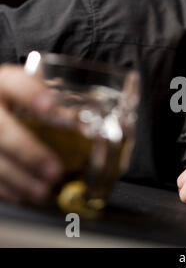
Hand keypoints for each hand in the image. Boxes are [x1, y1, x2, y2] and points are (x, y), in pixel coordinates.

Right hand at [0, 64, 62, 204]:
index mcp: (3, 85)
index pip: (15, 83)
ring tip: (44, 190)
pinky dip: (7, 189)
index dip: (31, 95)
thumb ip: (53, 102)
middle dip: (30, 153)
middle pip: (2, 130)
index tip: (50, 108)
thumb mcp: (30, 92)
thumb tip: (84, 121)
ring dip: (20, 178)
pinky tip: (25, 196)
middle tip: (54, 170)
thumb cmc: (15, 100)